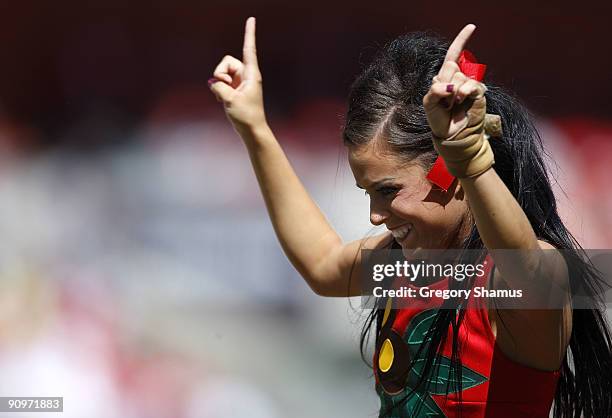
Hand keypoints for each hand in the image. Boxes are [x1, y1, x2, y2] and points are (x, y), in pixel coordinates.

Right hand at [209, 17, 266, 134]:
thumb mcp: (230, 100)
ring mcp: (239, 82)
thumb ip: (219, 87)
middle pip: (226, 62)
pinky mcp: (234, 89)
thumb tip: (214, 82)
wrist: (251, 130)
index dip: (249, 34)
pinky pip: (220, 82)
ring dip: (219, 83)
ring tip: (225, 97)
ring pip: (221, 72)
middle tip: (225, 87)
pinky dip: (218, 89)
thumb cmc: (246, 116)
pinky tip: (224, 100)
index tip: (251, 18)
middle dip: (220, 73)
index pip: (249, 49)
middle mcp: (246, 75)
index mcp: (251, 74)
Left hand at [423, 24, 487, 138]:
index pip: (453, 54)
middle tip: (444, 100)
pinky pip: (470, 85)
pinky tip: (460, 101)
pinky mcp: (478, 93)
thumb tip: (450, 86)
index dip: (461, 40)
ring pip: (459, 76)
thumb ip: (435, 90)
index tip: (472, 27)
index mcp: (445, 77)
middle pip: (451, 65)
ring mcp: (469, 85)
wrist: (451, 134)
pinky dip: (463, 92)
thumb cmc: (439, 119)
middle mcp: (458, 78)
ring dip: (453, 93)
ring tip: (452, 105)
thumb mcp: (429, 103)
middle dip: (444, 82)